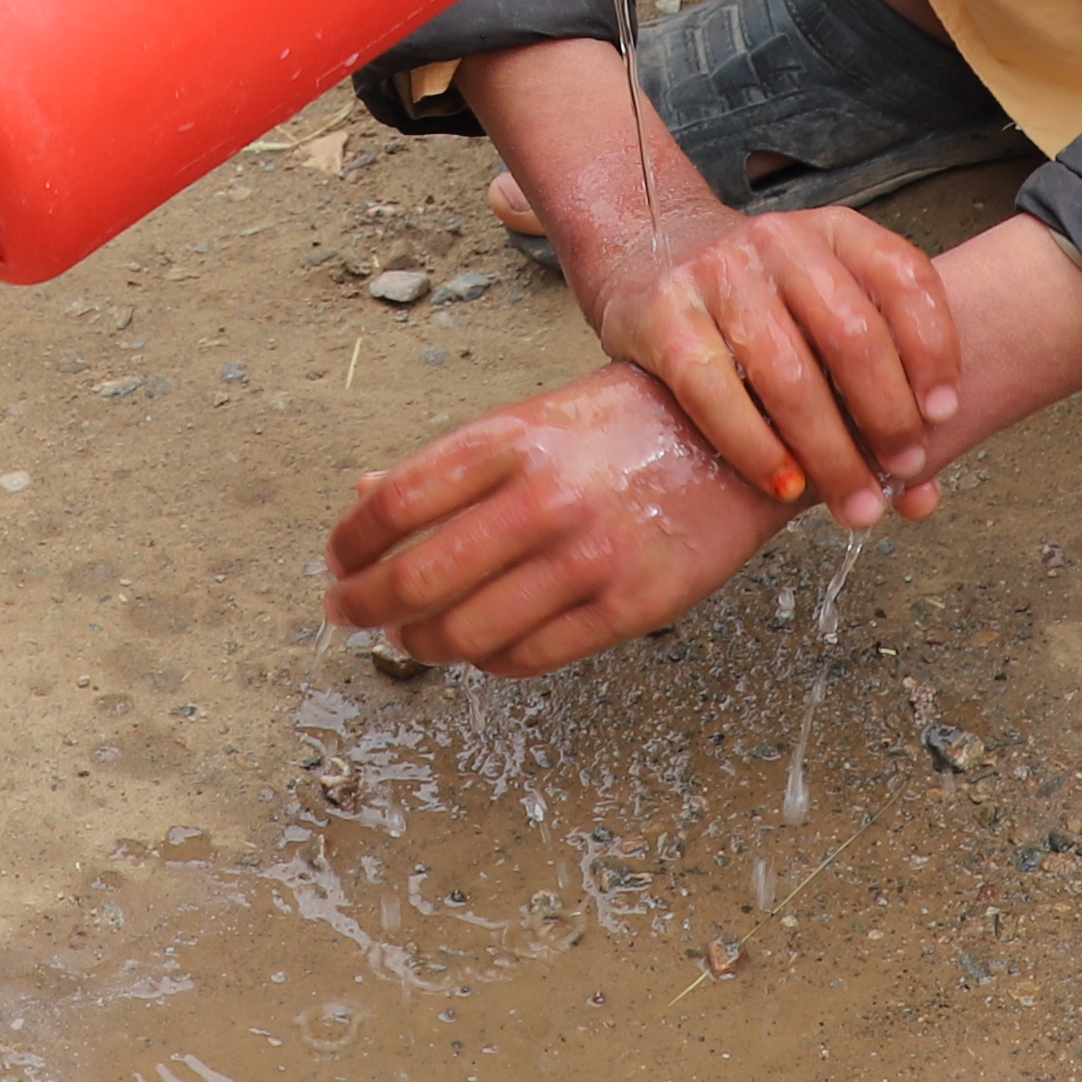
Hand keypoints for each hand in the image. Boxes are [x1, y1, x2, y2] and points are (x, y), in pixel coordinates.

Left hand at [328, 364, 794, 675]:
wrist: (746, 435)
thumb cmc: (626, 423)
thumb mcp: (533, 419)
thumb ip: (450, 463)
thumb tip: (362, 495)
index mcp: (510, 439)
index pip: (395, 503)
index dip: (349, 544)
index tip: (334, 563)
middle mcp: (542, 499)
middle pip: (417, 579)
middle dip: (364, 607)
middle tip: (345, 614)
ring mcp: (587, 558)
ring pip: (467, 633)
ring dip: (423, 644)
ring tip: (413, 638)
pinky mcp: (630, 607)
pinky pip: (531, 657)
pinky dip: (490, 662)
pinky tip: (480, 649)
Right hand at [576, 199, 962, 530]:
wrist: (647, 251)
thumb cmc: (758, 300)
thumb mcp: (821, 306)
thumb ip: (877, 382)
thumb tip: (922, 496)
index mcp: (834, 231)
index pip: (904, 278)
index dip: (933, 351)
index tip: (942, 416)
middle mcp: (779, 241)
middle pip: (852, 334)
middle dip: (887, 417)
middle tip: (901, 472)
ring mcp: (718, 275)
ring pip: (789, 375)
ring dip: (831, 453)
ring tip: (854, 504)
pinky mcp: (663, 316)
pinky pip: (716, 394)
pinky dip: (757, 450)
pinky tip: (784, 487)